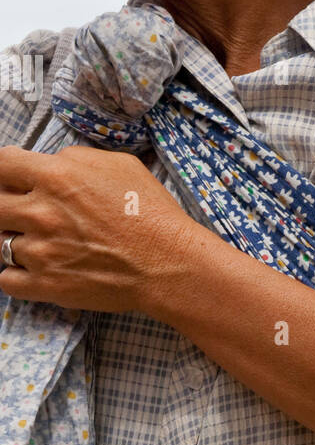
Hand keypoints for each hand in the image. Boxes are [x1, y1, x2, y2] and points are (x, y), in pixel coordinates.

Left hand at [0, 143, 194, 314]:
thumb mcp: (120, 165)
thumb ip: (76, 158)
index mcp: (57, 177)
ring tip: (46, 245)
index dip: (4, 172)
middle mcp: (41, 212)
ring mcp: (40, 252)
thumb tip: (53, 163)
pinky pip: (6, 280)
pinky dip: (17, 275)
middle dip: (7, 207)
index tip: (11, 180)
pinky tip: (38, 269)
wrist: (168, 263)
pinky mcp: (45, 285)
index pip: (0, 165)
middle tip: (28, 214)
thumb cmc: (151, 213)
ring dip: (18, 242)